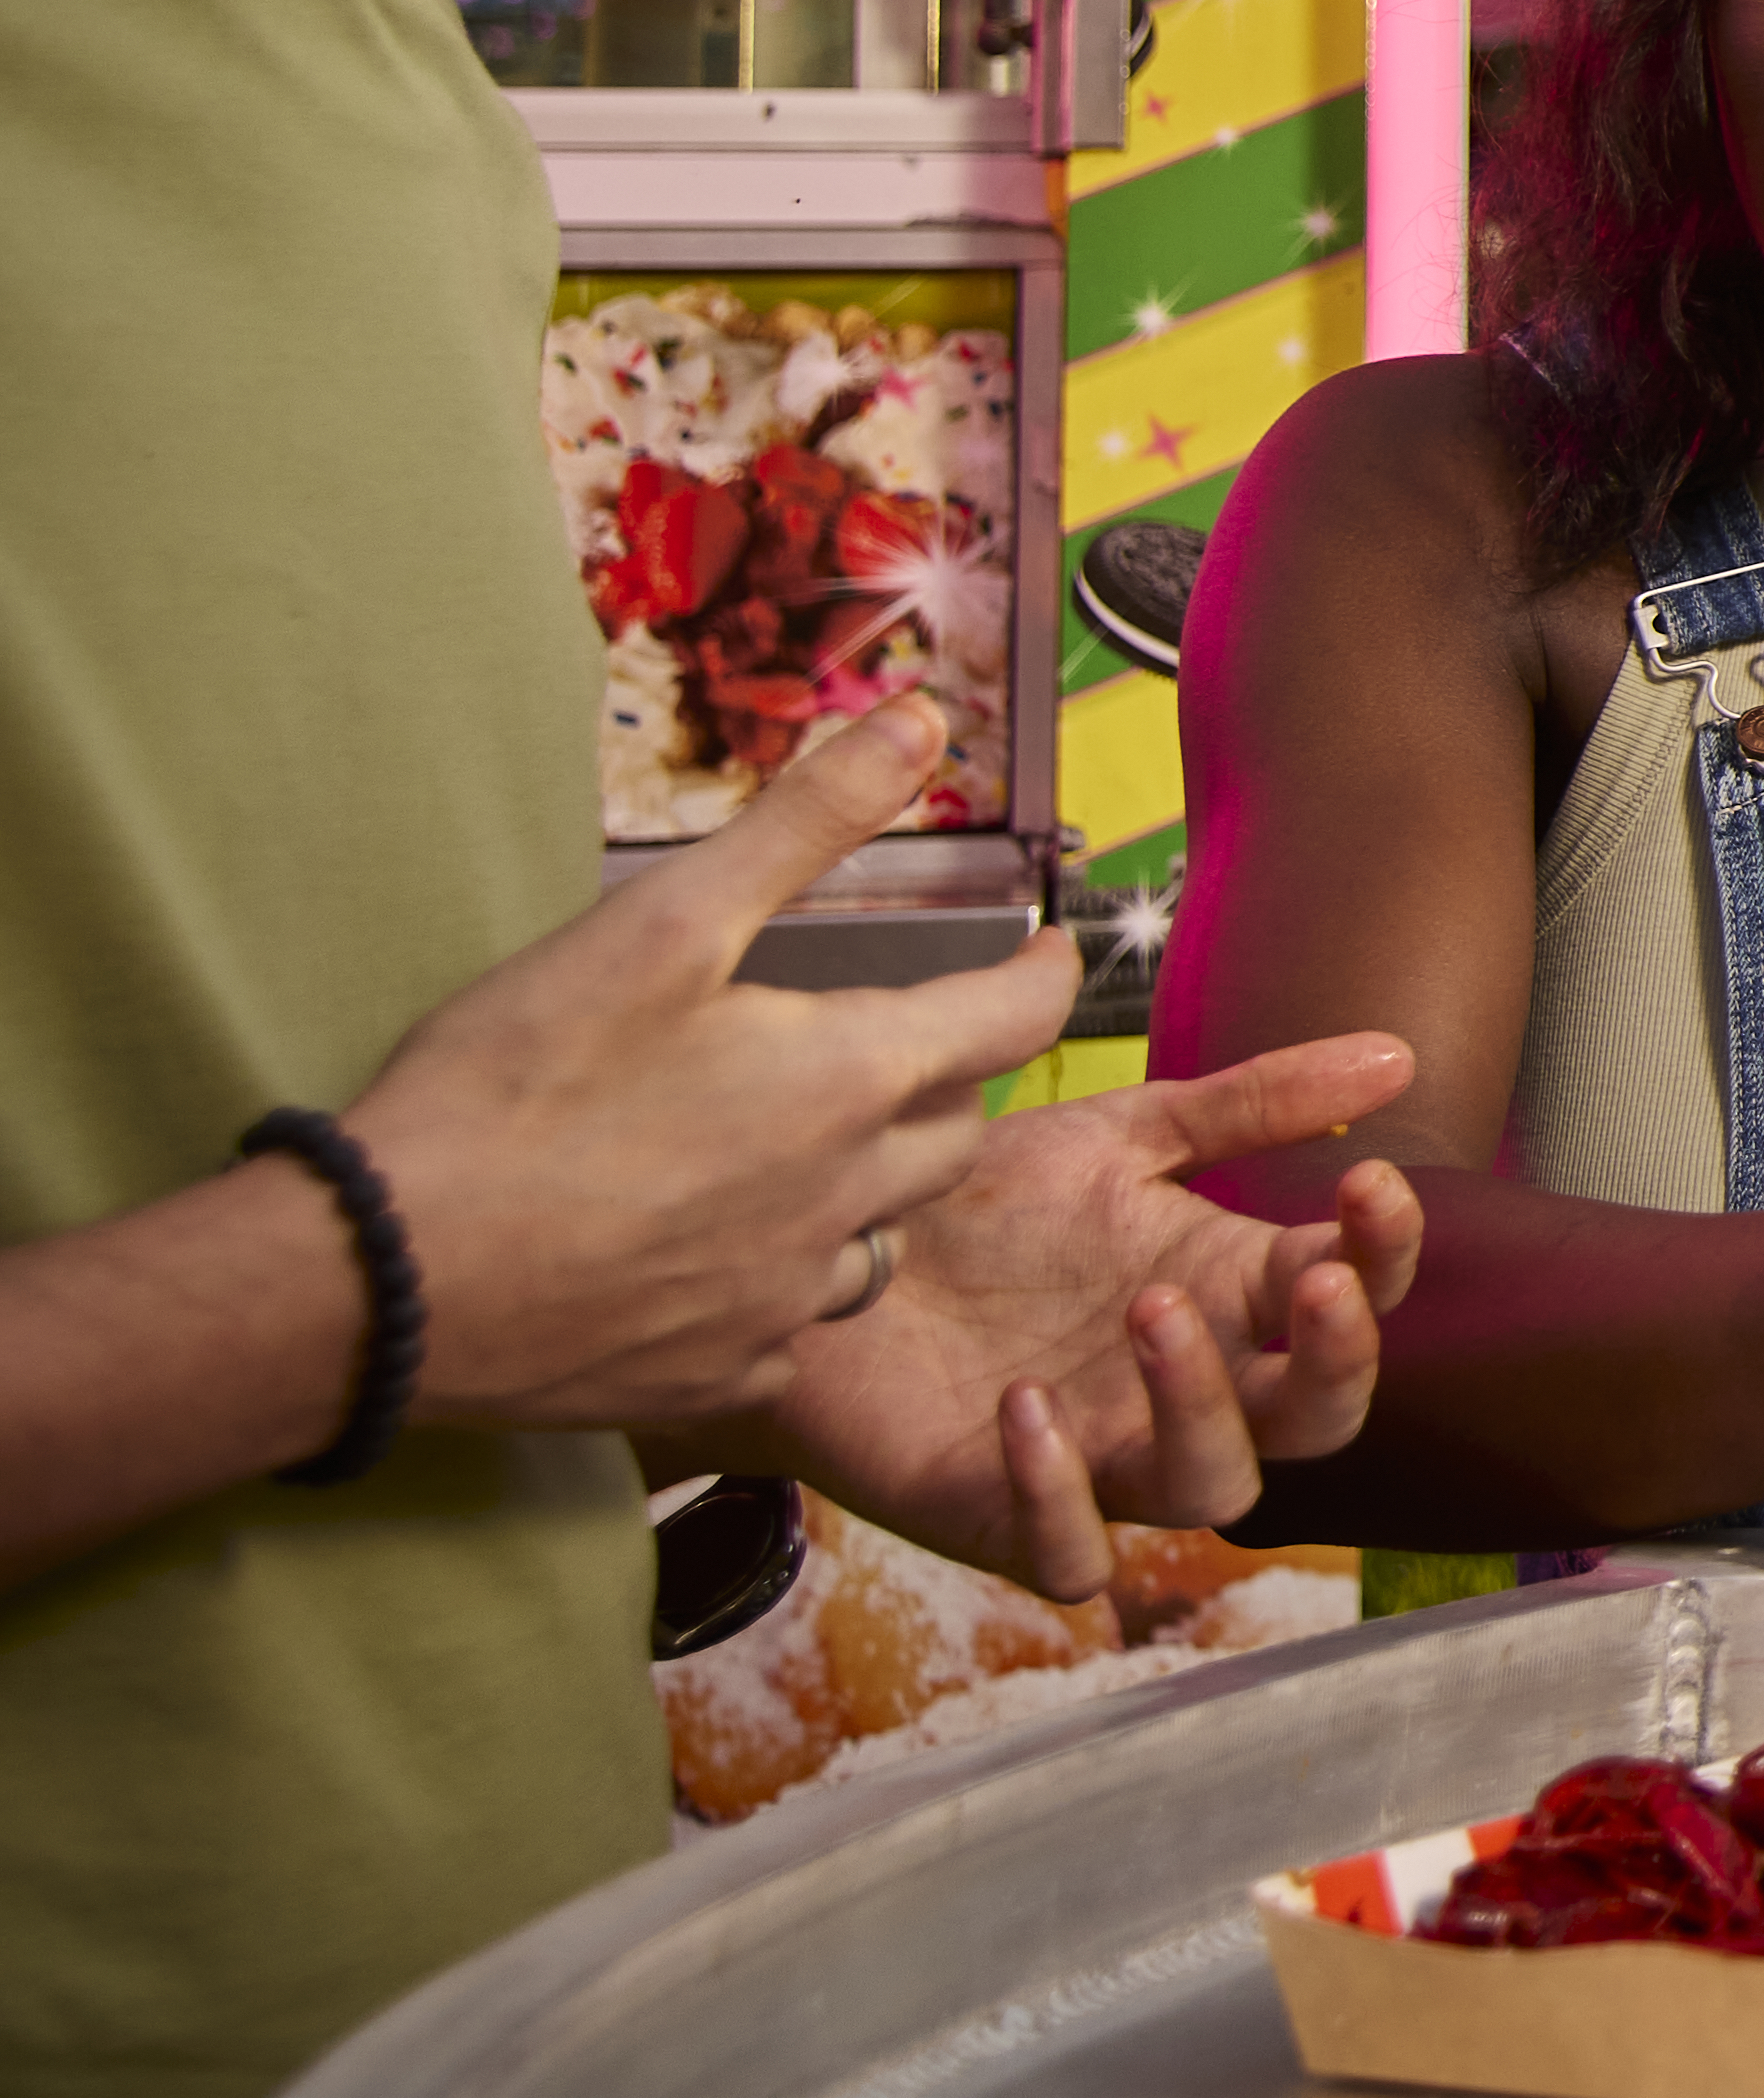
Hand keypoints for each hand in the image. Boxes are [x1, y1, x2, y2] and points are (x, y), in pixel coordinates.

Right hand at [351, 706, 1094, 1440]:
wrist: (385, 1278)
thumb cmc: (514, 1088)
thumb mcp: (664, 923)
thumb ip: (806, 821)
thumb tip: (921, 720)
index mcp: (849, 1083)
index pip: (1014, 1021)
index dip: (1042, 976)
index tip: (1045, 951)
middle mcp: (845, 1200)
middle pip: (956, 1134)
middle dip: (954, 1082)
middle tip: (919, 1046)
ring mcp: (784, 1303)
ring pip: (882, 1238)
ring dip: (872, 1191)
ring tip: (821, 1154)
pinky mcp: (716, 1376)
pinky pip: (791, 1329)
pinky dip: (779, 1284)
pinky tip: (723, 1259)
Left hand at [757, 1046, 1426, 1596]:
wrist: (829, 1253)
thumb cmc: (981, 1205)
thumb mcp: (1120, 1135)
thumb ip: (1252, 1103)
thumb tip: (1398, 1057)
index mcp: (1229, 1293)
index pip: (1355, 1293)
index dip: (1384, 1251)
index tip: (1368, 1180)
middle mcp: (1187, 1388)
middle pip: (1320, 1420)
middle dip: (1338, 1360)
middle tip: (1311, 1282)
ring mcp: (1106, 1460)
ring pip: (1214, 1491)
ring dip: (1204, 1409)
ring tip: (1151, 1311)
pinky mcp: (1006, 1515)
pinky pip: (1071, 1555)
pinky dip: (1061, 1493)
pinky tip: (1025, 1404)